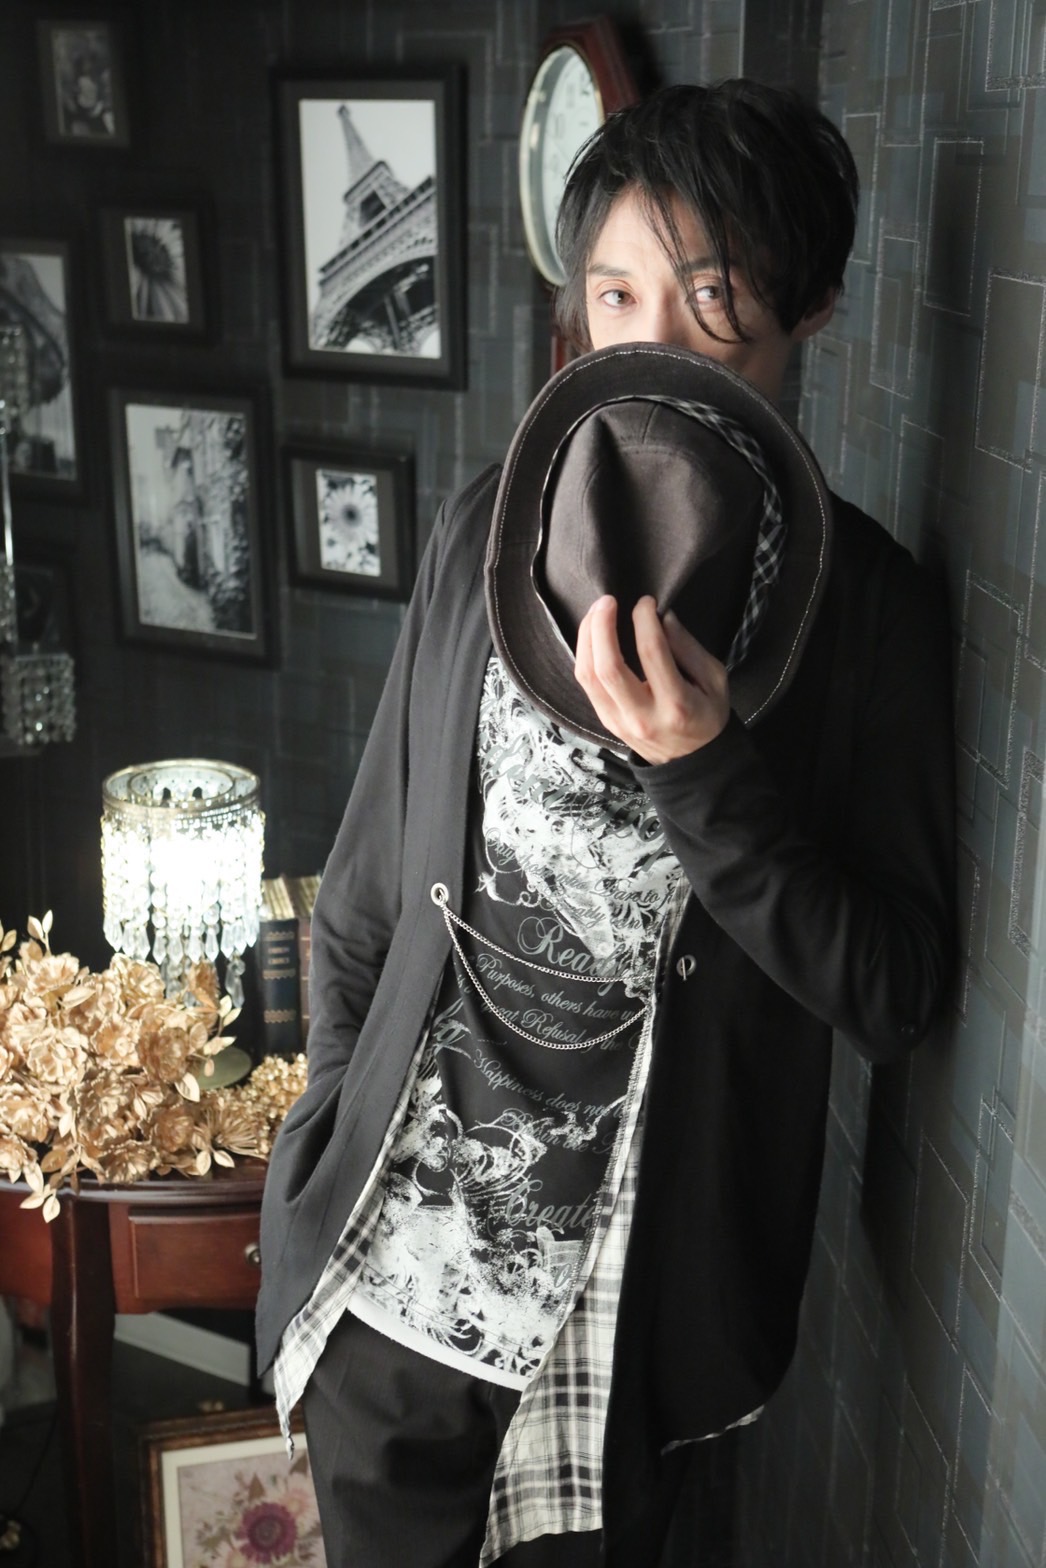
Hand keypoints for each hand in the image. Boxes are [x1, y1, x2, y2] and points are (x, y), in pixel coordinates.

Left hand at [574, 595, 730, 763]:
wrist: (694, 765)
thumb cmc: (708, 717)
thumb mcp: (714, 681)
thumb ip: (689, 648)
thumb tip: (663, 618)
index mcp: (676, 705)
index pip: (652, 654)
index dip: (644, 620)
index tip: (646, 602)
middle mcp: (642, 716)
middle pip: (608, 667)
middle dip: (602, 627)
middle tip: (608, 600)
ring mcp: (618, 722)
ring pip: (588, 676)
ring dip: (586, 638)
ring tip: (596, 612)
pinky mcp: (606, 722)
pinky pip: (587, 684)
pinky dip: (584, 654)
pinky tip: (592, 635)